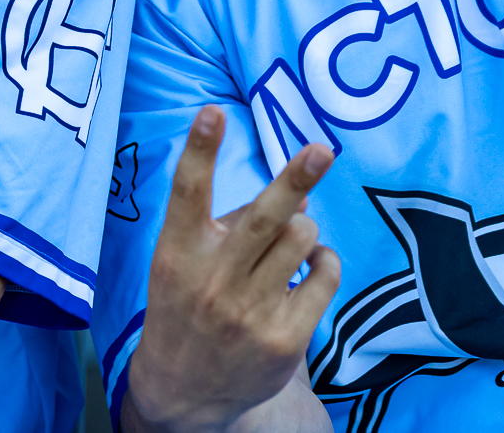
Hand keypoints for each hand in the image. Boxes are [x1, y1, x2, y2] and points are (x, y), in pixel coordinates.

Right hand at [126, 108, 340, 432]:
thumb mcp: (184, 261)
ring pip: (302, 237)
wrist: (183, 390)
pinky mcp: (284, 338)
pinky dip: (324, 261)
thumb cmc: (187, 305)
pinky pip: (324, 275)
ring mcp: (249, 312)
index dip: (200, 148)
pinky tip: (311, 266)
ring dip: (305, 227)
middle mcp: (212, 280)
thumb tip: (296, 192)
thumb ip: (227, 222)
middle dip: (294, 179)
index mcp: (179, 251)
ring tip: (294, 237)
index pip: (187, 191)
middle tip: (321, 150)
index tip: (213, 112)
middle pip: (263, 218)